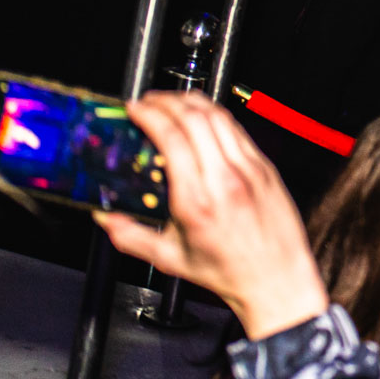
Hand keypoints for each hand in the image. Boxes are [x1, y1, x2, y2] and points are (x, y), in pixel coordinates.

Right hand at [93, 92, 326, 340]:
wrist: (276, 278)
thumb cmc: (228, 271)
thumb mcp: (169, 259)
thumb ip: (130, 237)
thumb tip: (103, 218)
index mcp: (197, 201)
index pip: (172, 139)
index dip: (150, 115)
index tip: (135, 109)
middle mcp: (226, 180)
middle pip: (195, 118)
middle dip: (166, 100)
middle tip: (148, 101)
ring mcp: (250, 169)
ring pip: (219, 116)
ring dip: (191, 101)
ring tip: (171, 101)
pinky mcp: (265, 166)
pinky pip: (237, 129)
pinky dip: (215, 115)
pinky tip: (202, 116)